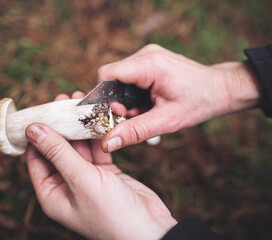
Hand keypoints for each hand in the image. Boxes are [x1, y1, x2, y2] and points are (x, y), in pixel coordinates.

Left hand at [25, 92, 176, 239]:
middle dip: (60, 125)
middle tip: (64, 100)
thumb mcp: (80, 180)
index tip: (41, 110)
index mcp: (52, 194)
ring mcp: (86, 179)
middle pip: (57, 149)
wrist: (150, 230)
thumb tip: (33, 130)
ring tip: (80, 104)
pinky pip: (96, 150)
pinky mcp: (105, 174)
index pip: (36, 158)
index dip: (37, 134)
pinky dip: (97, 136)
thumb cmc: (112, 214)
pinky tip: (97, 119)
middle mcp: (66, 186)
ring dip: (79, 127)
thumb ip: (58, 153)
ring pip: (78, 147)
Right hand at [98, 44, 260, 151]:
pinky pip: (129, 77)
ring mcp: (148, 55)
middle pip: (112, 77)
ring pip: (119, 78)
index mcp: (150, 65)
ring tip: (145, 110)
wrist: (221, 89)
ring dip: (126, 98)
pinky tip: (148, 103)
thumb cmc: (199, 103)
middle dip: (117, 100)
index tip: (120, 113)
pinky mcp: (150, 60)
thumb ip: (135, 131)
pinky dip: (133, 93)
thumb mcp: (166, 121)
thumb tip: (107, 143)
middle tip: (136, 115)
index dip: (105, 97)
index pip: (107, 74)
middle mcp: (146, 54)